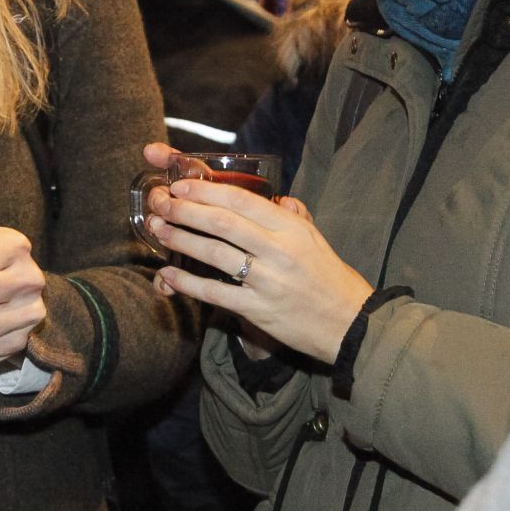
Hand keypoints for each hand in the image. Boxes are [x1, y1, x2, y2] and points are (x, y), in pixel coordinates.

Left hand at [145, 181, 372, 363]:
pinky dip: (188, 283)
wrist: (351, 326)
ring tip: (158, 230)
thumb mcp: (316, 239)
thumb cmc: (331, 279)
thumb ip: (294, 216)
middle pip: (223, 223)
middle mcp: (279, 251)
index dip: (207, 190)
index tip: (181, 184)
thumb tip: (278, 197)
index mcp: (292, 229)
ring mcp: (268, 282)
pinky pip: (215, 294)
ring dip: (181, 240)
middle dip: (185, 210)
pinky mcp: (258, 311)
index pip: (243, 201)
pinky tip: (168, 275)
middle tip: (160, 202)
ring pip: (215, 254)